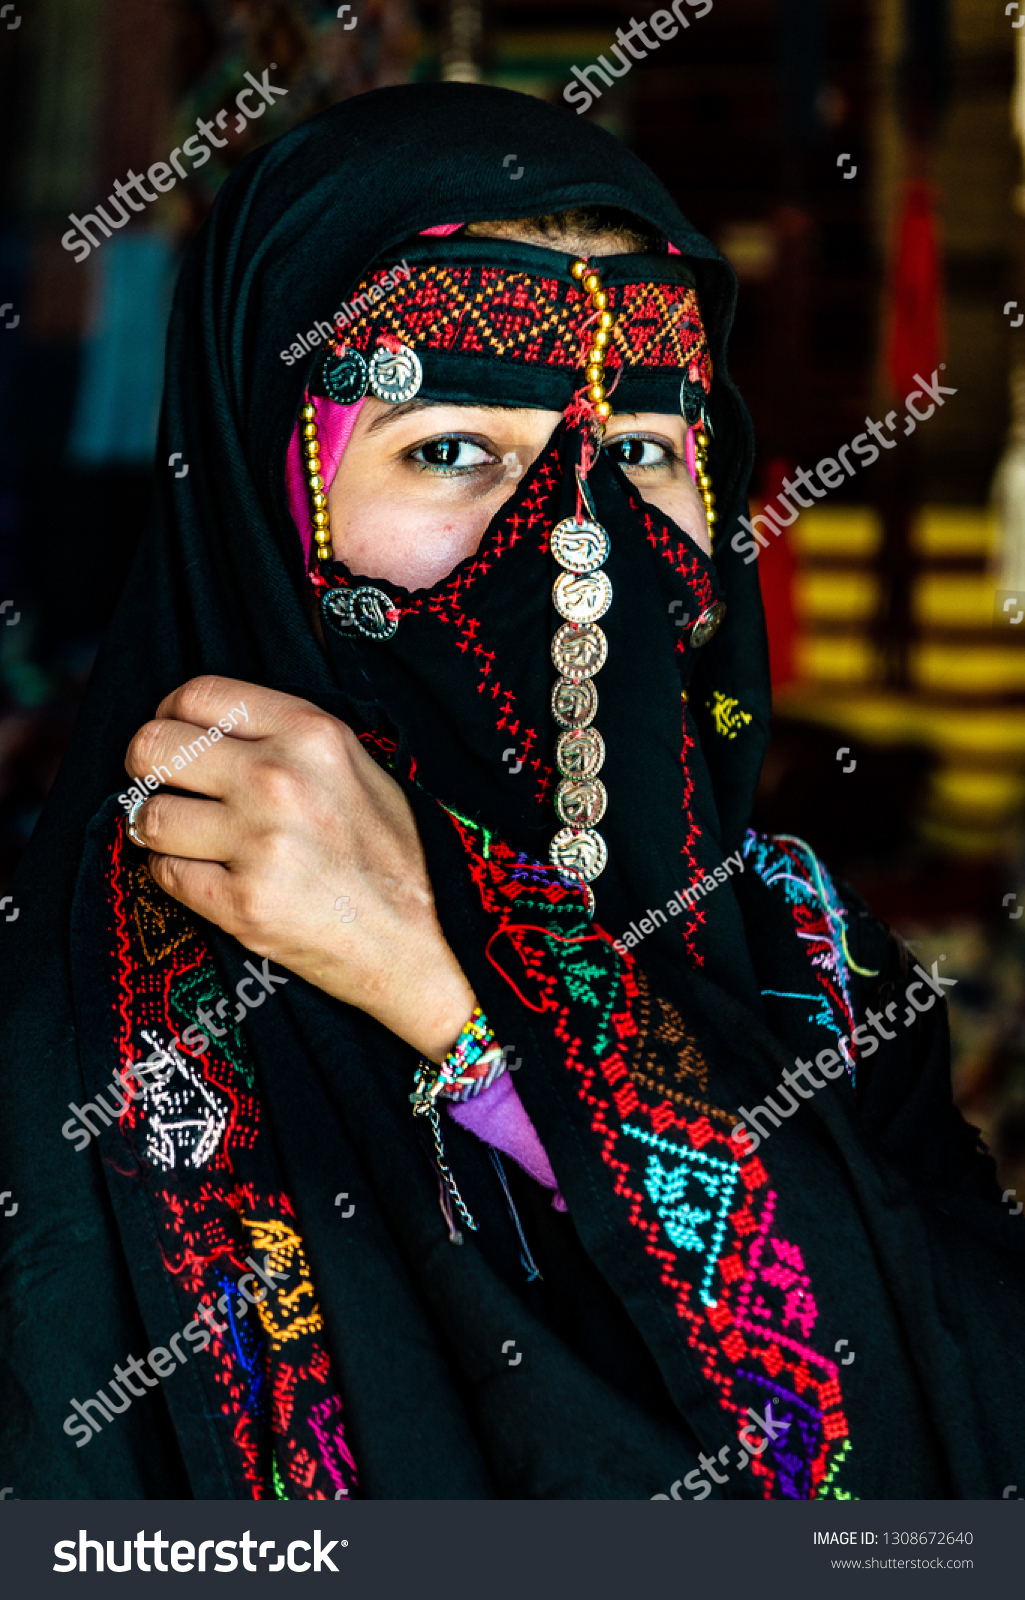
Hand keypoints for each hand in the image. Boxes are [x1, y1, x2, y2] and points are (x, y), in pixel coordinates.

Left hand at [124, 676, 475, 1059]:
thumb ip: (285, 736)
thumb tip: (205, 728)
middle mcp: (278, 780)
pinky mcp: (242, 904)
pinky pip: (165, 874)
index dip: (171, 716)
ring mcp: (258, 844)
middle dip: (147, 770)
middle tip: (167, 790)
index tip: (177, 738)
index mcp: (310, 734)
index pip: (196, 696)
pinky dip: (177, 876)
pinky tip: (211, 878)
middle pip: (152, 747)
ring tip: (195, 841)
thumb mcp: (355, 765)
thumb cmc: (393, 852)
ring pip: (150, 816)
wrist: (426, 941)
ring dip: (161, 830)